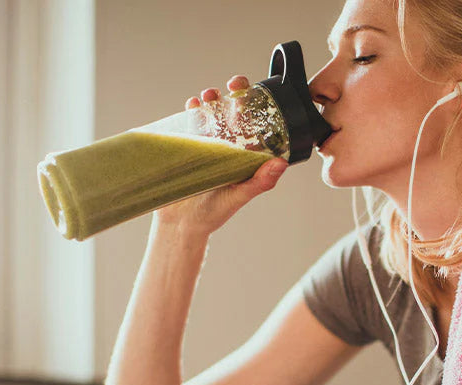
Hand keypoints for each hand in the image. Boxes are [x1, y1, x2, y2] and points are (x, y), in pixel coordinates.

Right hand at [153, 75, 288, 238]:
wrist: (180, 223)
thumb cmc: (213, 213)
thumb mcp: (238, 196)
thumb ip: (259, 182)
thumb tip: (281, 163)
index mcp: (245, 157)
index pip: (257, 129)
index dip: (261, 110)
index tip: (261, 96)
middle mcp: (229, 148)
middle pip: (235, 114)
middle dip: (236, 95)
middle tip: (234, 85)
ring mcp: (207, 144)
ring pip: (213, 114)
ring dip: (212, 100)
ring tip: (209, 96)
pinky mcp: (187, 145)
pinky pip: (191, 122)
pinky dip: (193, 110)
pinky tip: (193, 105)